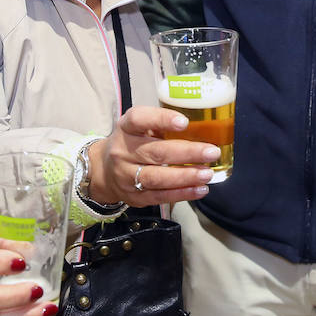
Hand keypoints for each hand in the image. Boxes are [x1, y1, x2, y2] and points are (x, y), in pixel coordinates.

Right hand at [90, 106, 218, 205]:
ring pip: (157, 177)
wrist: (104, 171)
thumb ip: (162, 125)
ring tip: (207, 174)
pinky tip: (200, 189)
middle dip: (187, 153)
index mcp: (126, 127)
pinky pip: (160, 196)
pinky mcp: (134, 196)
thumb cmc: (131, 143)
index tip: (185, 122)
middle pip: (156, 152)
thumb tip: (203, 127)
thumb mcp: (139, 128)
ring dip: (186, 176)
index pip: (140, 119)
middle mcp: (123, 151)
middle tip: (211, 152)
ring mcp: (126, 176)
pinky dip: (182, 193)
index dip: (162, 119)